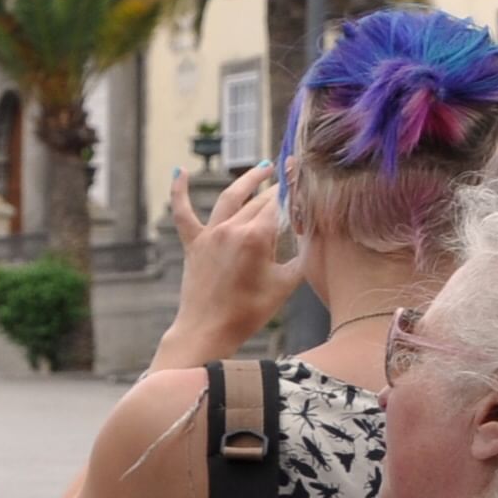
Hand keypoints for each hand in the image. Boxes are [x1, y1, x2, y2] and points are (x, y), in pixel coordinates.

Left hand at [153, 162, 296, 368]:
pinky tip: (180, 171)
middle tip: (294, 177)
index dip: (296, 189)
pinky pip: (182, 212)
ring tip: (263, 168)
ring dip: (247, 180)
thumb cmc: (250, 311)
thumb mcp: (288, 282)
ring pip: (230, 198)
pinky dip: (179, 190)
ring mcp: (209, 235)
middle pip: (259, 201)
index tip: (307, 174)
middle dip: (278, 189)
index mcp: (257, 237)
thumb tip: (318, 233)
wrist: (208, 329)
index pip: (282, 204)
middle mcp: (231, 229)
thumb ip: (304, 254)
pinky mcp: (193, 243)